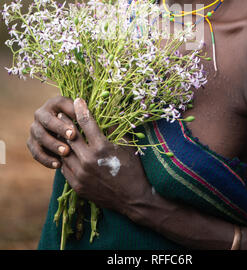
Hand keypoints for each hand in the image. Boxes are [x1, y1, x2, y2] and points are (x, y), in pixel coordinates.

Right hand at [27, 95, 76, 168]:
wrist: (67, 131)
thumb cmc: (79, 121)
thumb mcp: (82, 115)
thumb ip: (82, 114)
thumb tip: (85, 114)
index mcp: (54, 103)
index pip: (58, 108)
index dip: (65, 121)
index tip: (74, 133)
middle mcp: (41, 113)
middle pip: (47, 122)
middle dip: (59, 132)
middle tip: (70, 140)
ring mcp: (34, 128)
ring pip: (40, 137)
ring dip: (53, 145)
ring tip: (66, 153)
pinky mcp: (32, 142)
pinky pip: (36, 152)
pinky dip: (46, 159)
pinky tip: (58, 165)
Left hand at [60, 98, 150, 216]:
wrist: (133, 199)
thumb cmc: (133, 169)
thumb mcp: (127, 146)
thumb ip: (115, 130)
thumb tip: (109, 112)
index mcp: (102, 148)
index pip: (87, 123)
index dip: (81, 110)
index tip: (77, 100)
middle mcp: (88, 161)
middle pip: (70, 137)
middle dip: (66, 123)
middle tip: (61, 114)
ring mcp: (81, 175)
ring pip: (64, 153)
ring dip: (61, 142)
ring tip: (60, 132)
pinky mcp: (77, 186)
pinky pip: (64, 169)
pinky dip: (64, 159)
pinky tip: (65, 152)